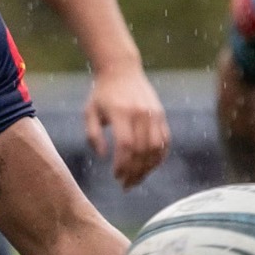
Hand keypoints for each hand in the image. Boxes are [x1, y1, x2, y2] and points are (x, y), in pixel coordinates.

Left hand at [84, 66, 169, 188]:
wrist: (121, 69)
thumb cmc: (101, 94)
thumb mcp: (89, 113)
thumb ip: (93, 136)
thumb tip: (104, 157)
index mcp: (121, 113)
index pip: (126, 145)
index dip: (123, 165)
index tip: (116, 176)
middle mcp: (140, 113)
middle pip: (142, 150)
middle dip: (134, 172)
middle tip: (125, 185)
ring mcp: (153, 114)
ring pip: (156, 149)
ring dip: (148, 168)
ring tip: (136, 179)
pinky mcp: (160, 115)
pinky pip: (165, 141)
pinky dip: (159, 157)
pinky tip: (149, 168)